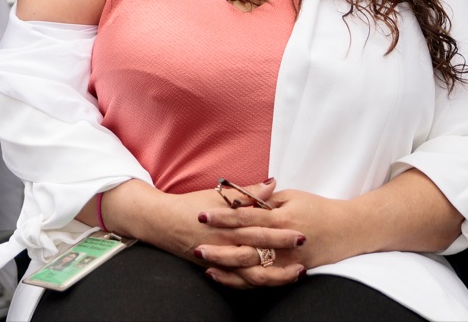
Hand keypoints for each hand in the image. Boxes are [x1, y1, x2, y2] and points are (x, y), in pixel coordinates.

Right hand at [105, 183, 303, 288]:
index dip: (282, 233)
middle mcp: (226, 245)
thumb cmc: (191, 206)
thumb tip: (272, 183)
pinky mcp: (216, 269)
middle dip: (284, 256)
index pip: (260, 230)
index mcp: (229, 225)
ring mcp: (221, 260)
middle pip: (260, 255)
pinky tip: (272, 281)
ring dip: (276, 277)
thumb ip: (247, 193)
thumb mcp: (218, 195)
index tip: (301, 233)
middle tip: (305, 255)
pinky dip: (257, 283)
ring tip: (295, 274)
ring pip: (252, 275)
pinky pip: (240, 282)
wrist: (162, 222)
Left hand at [198, 187, 361, 276]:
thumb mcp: (292, 197)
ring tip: (206, 266)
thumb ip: (266, 199)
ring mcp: (288, 260)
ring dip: (229, 268)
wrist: (349, 230)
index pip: (246, 216)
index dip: (223, 216)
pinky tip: (228, 277)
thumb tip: (242, 198)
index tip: (202, 215)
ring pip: (253, 268)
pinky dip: (245, 280)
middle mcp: (283, 241)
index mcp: (281, 217)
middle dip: (219, 247)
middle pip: (245, 245)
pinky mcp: (292, 271)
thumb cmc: (318, 208)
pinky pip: (265, 280)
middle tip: (196, 246)